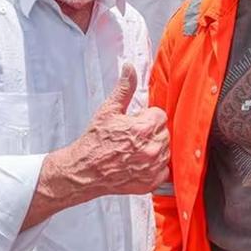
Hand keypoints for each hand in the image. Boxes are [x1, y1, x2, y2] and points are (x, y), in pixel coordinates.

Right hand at [61, 63, 169, 196]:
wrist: (84, 171)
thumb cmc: (94, 142)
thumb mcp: (108, 110)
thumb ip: (124, 88)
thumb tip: (130, 68)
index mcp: (144, 128)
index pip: (160, 115)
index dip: (147, 117)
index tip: (136, 122)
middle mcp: (152, 148)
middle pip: (164, 132)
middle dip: (151, 132)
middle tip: (133, 136)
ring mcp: (153, 166)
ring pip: (166, 150)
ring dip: (155, 148)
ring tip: (135, 149)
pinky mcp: (151, 181)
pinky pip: (165, 170)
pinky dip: (155, 167)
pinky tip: (139, 163)